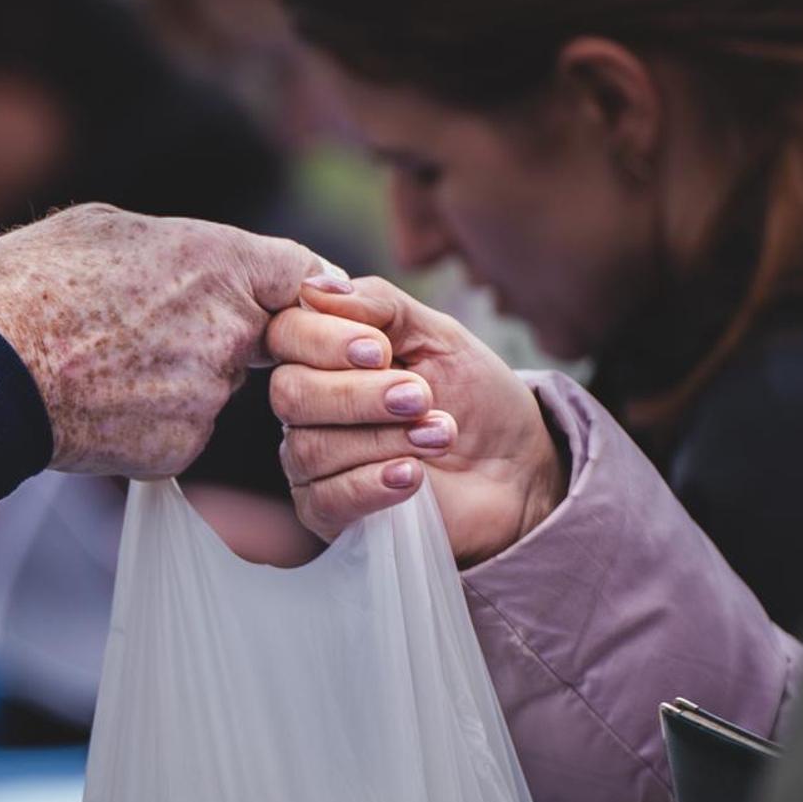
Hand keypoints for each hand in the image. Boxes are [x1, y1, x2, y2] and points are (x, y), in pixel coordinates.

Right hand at [0, 204, 327, 477]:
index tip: (285, 297)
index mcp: (214, 262)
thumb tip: (182, 253)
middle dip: (226, 334)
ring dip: (183, 378)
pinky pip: (185, 429)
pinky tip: (104, 403)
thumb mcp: (97, 227)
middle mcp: (227, 329)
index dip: (295, 286)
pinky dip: (155, 421)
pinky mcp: (184, 446)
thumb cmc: (22, 288)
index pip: (301, 272)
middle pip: (261, 334)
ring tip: (110, 364)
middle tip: (156, 332)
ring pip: (217, 385)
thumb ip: (167, 243)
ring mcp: (208, 394)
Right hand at [267, 276, 566, 565]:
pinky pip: (325, 499)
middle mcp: (310, 405)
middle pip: (291, 394)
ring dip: (382, 438)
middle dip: (359, 395)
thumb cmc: (476, 397)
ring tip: (440, 434)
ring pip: (311, 448)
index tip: (380, 350)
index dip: (323, 340)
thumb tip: (314, 288)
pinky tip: (413, 475)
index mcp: (327, 353)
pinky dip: (372, 483)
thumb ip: (381, 306)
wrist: (517, 469)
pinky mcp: (331, 513)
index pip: (285, 335)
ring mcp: (314, 461)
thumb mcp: (440, 335)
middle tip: (420, 396)